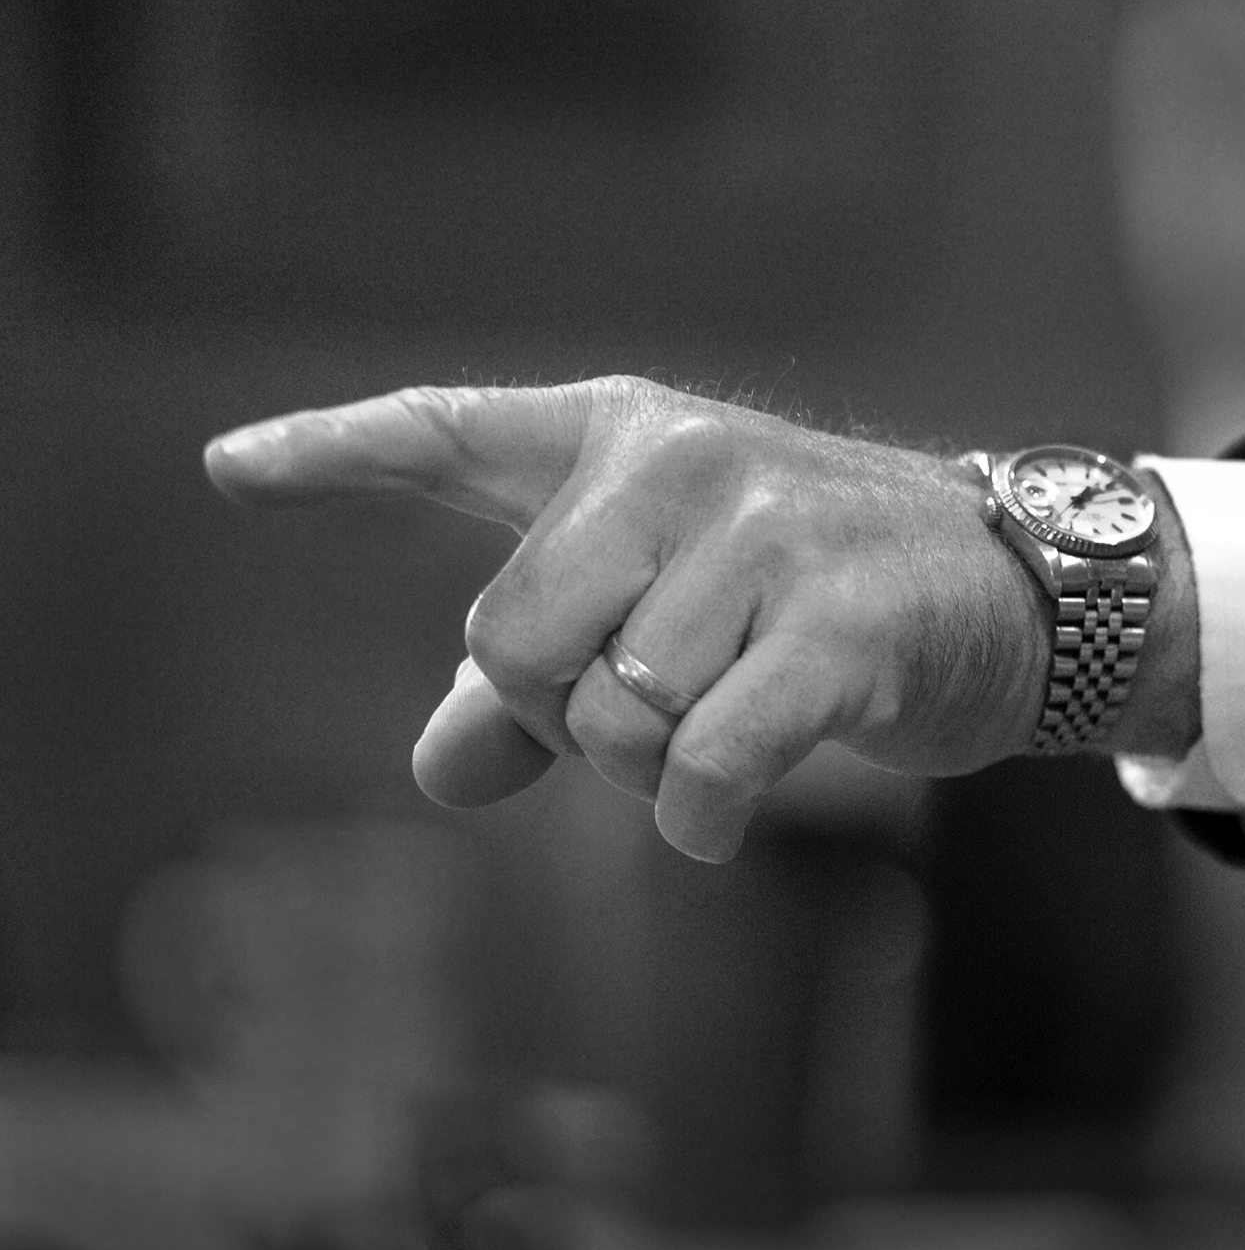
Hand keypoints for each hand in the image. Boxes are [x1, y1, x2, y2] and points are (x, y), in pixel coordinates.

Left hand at [204, 377, 1196, 860]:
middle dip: (562, 717)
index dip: (335, 451)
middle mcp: (681, 464)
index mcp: (624, 440)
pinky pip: (701, 763)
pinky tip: (717, 812)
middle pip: (515, 641)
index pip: (456, 433)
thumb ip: (539, 684)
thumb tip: (437, 775)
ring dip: (647, 768)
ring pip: (610, 714)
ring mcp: (763, 535)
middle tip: (649, 711)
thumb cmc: (815, 595)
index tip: (229, 472)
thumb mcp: (669, 611)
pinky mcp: (837, 624)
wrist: (1010, 588)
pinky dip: (695, 816)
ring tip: (726, 723)